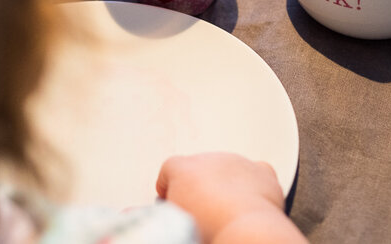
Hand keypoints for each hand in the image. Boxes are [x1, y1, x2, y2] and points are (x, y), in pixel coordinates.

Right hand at [156, 152, 305, 243]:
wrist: (243, 232)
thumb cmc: (204, 229)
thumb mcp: (171, 220)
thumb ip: (151, 214)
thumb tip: (128, 214)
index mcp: (183, 167)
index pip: (168, 169)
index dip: (168, 187)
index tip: (170, 203)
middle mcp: (210, 158)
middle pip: (198, 168)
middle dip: (198, 186)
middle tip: (199, 213)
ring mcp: (237, 162)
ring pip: (226, 168)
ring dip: (224, 183)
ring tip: (224, 211)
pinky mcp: (262, 172)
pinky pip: (255, 171)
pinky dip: (251, 183)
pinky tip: (248, 200)